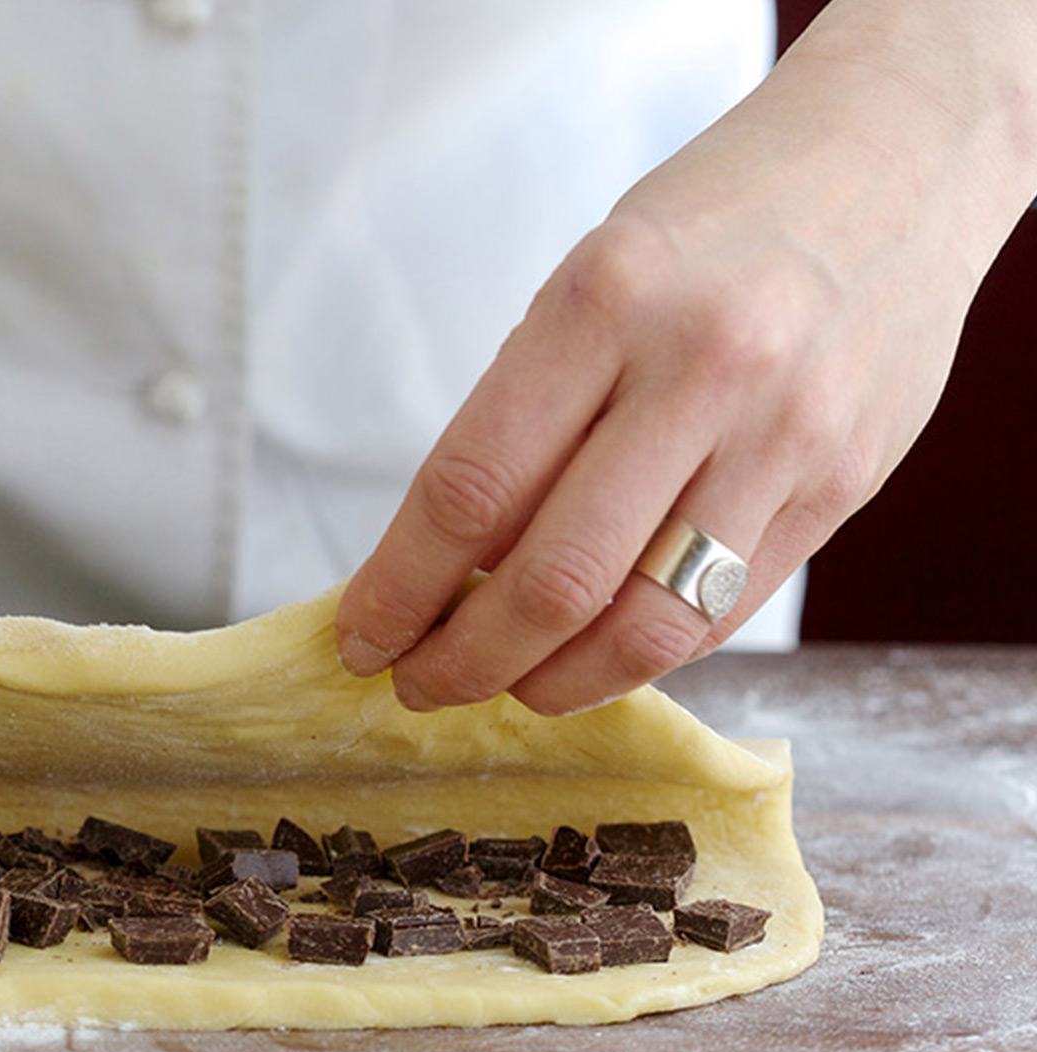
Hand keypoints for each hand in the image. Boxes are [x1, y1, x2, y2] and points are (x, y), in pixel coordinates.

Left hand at [335, 0, 1036, 714]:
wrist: (891, 161)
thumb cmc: (709, 225)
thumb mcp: (590, 280)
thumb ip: (529, 414)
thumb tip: (440, 566)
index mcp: (604, 300)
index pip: (471, 487)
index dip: (401, 586)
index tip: (360, 635)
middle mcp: (700, 370)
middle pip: (553, 579)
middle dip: (462, 659)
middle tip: (416, 683)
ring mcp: (784, 438)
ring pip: (644, 625)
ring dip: (550, 683)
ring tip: (502, 689)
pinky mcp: (842, 488)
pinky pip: (719, 614)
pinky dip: (638, 658)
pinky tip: (588, 660)